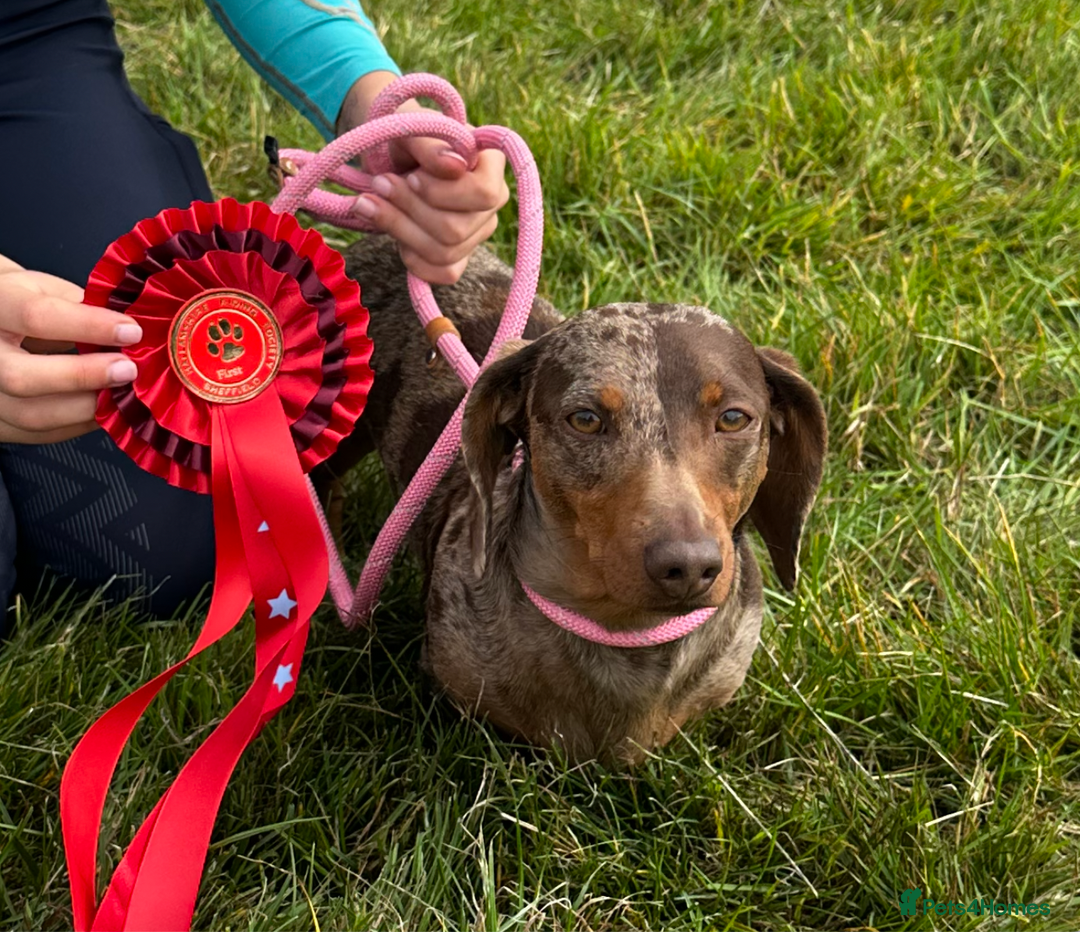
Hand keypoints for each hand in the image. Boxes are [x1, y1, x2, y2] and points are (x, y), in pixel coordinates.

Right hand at [0, 255, 140, 442]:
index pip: (36, 316)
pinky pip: (37, 434)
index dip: (89, 326)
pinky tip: (104, 411)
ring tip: (122, 394)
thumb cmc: (19, 303)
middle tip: (127, 370)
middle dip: (82, 377)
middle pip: (20, 377)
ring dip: (86, 408)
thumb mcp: (45, 289)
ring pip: (29, 414)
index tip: (131, 332)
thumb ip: (83, 308)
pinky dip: (77, 425)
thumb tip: (132, 330)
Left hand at [337, 72, 509, 283]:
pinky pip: (443, 274)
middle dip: (409, 210)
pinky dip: (411, 257)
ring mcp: (479, 231)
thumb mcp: (410, 128)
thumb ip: (430, 145)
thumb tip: (455, 167)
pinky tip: (395, 234)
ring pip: (445, 253)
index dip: (440, 193)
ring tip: (371, 202)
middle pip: (456, 229)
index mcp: (492, 163)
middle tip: (379, 184)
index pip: (482, 194)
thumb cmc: (405, 138)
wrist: (391, 157)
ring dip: (399, 229)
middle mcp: (493, 201)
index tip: (411, 176)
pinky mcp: (461, 255)